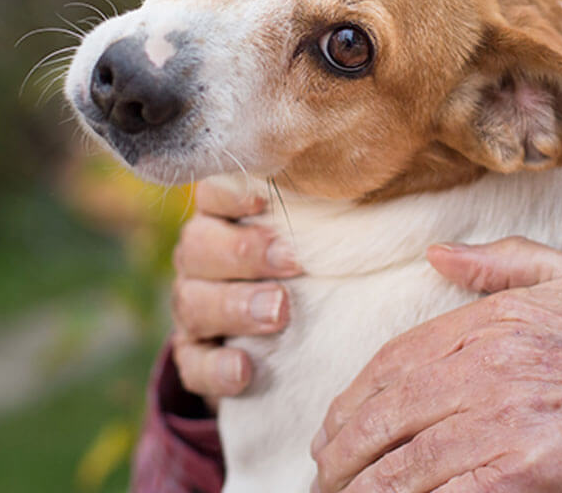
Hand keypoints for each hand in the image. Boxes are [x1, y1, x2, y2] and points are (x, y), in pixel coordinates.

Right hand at [169, 180, 303, 402]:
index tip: (264, 201)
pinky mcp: (193, 355)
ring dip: (236, 308)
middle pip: (198, 246)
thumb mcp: (311, 239)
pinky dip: (217, 366)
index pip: (212, 194)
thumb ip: (323, 218)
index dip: (231, 194)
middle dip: (246, 253)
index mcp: (223, 217)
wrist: (286, 340)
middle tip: (293, 262)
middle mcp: (199, 258)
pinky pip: (193, 362)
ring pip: (193, 303)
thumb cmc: (307, 268)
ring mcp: (192, 306)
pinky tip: (244, 369)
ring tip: (279, 314)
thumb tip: (370, 192)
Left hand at [311, 238, 561, 492]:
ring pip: (402, 461)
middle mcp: (494, 363)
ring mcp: (507, 419)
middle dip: (343, 449)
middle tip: (326, 473)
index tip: (337, 427)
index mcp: (502, 318)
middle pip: (386, 411)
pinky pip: (442, 492)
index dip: (357, 398)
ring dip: (362, 486)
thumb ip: (508, 266)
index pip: (399, 359)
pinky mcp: (524, 471)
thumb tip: (439, 256)